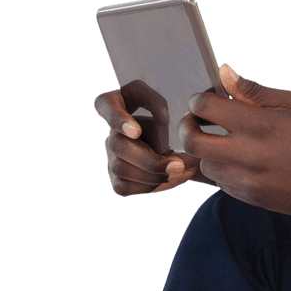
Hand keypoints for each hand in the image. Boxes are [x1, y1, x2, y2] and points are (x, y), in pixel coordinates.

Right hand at [94, 80, 213, 195]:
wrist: (185, 154)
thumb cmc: (176, 127)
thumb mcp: (172, 109)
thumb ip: (162, 107)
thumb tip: (162, 120)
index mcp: (119, 106)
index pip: (105, 104)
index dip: (117, 119)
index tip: (136, 131)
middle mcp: (111, 132)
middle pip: (118, 145)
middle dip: (149, 159)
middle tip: (177, 164)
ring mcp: (111, 156)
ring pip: (121, 168)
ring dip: (152, 174)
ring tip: (176, 170)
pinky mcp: (115, 178)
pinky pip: (123, 186)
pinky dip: (148, 185)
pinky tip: (164, 178)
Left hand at [179, 63, 290, 217]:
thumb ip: (254, 91)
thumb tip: (223, 71)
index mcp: (257, 124)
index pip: (204, 107)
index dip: (199, 100)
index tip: (205, 101)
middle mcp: (248, 154)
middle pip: (192, 141)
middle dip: (189, 128)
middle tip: (197, 122)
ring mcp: (248, 180)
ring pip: (205, 165)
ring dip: (209, 152)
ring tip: (228, 143)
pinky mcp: (252, 198)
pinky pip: (222, 184)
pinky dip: (226, 171)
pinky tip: (245, 162)